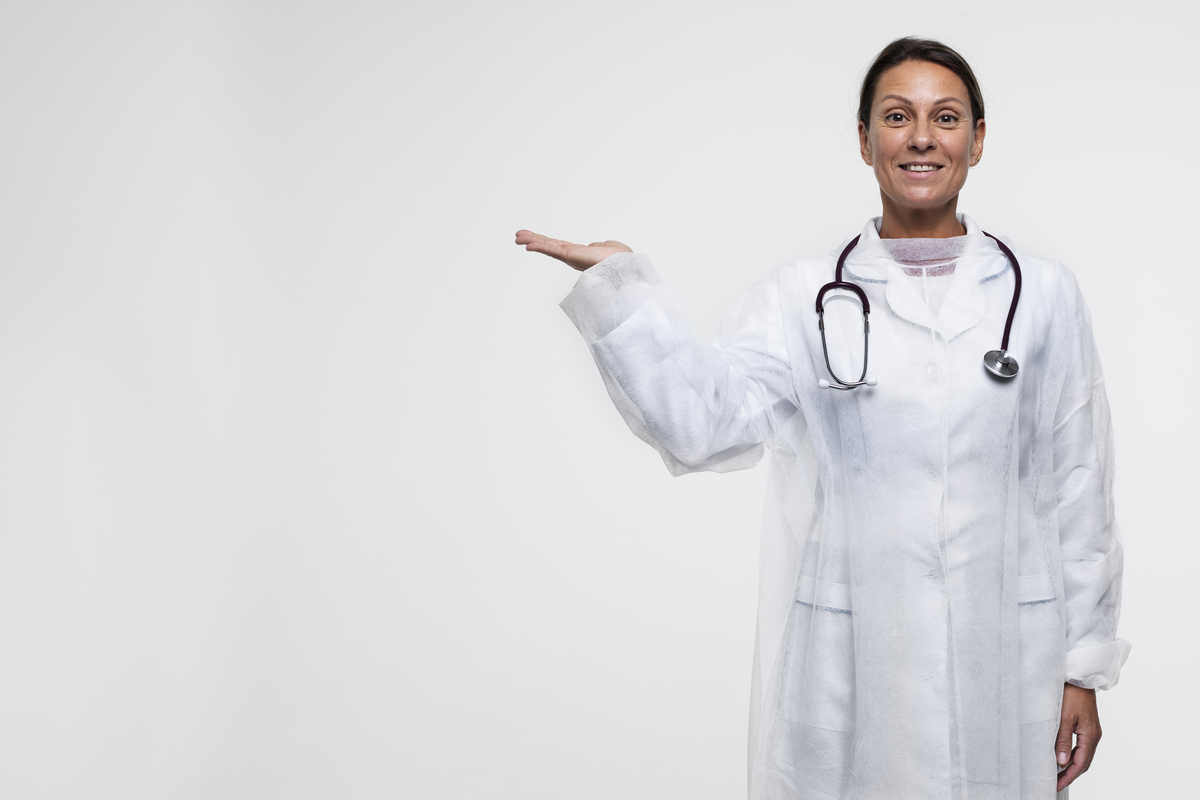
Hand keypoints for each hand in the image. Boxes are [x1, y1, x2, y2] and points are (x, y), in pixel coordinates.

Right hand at [515, 230, 631, 271]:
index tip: (532, 238)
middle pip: (548, 246)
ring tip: (517, 237)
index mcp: (579, 254)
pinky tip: (529, 244)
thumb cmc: (621, 261)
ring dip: (532, 241)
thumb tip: (596, 244)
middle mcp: (572, 257)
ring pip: (547, 247)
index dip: (544, 241)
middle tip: (517, 236)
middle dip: (533, 240)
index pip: (558, 246)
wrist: (624, 267)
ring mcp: (570, 257)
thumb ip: (600, 245)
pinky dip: (540, 247)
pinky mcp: (571, 256)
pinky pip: (552, 250)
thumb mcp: (609, 247)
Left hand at [1056, 683, 1100, 791]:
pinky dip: (1073, 754)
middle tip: (1056, 783)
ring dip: (1072, 765)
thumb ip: (1062, 740)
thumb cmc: (1071, 695)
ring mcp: (1092, 731)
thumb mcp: (1064, 718)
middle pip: (1084, 762)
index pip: (1080, 764)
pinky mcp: (1088, 725)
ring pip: (1083, 755)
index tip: (1057, 785)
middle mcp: (1094, 736)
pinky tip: (1063, 756)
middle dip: (1070, 774)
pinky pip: (1082, 746)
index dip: (1068, 776)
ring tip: (1058, 773)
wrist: (1079, 677)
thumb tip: (1062, 762)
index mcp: (1090, 736)